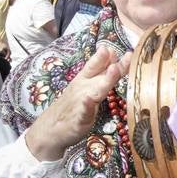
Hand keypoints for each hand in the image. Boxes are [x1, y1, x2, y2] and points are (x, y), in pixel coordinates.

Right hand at [24, 46, 130, 161]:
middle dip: (114, 65)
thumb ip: (99, 76)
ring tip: (113, 69)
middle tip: (127, 55)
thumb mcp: (85, 88)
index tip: (119, 47)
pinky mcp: (79, 118)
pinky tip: (89, 100)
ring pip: (96, 90)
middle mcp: (83, 87)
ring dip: (105, 79)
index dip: (108, 55)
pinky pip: (84, 111)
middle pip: (101, 74)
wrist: (49, 129)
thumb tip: (114, 62)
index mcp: (84, 80)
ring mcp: (80, 102)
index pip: (97, 65)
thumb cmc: (71, 107)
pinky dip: (86, 105)